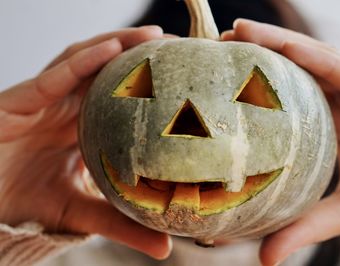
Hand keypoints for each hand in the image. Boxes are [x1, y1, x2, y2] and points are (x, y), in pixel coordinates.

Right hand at [0, 26, 170, 259]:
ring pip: (83, 62)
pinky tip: (113, 48)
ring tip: (153, 36)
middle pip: (107, 72)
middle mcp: (67, 109)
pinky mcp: (19, 101)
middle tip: (179, 47)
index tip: (187, 80)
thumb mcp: (81, 213)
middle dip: (140, 55)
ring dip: (117, 44)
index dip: (151, 86)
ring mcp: (44, 102)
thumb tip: (165, 247)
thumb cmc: (25, 205)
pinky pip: (54, 76)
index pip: (121, 98)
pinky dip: (83, 60)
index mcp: (83, 128)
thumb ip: (120, 223)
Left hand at [222, 19, 339, 264]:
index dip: (250, 88)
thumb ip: (306, 227)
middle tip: (216, 44)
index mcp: (327, 127)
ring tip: (238, 30)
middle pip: (291, 70)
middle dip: (255, 54)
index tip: (213, 83)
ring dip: (275, 42)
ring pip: (312, 58)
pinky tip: (282, 44)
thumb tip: (263, 257)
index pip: (283, 100)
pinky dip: (311, 54)